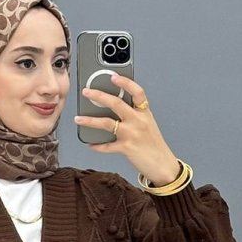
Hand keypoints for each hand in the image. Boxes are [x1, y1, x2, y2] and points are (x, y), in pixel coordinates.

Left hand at [74, 73, 181, 187]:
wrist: (163, 165)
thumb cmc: (154, 145)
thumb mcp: (147, 124)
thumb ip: (134, 115)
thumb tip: (113, 107)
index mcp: (144, 113)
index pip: (137, 92)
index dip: (125, 82)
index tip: (113, 76)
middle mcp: (138, 121)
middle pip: (116, 103)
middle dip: (99, 95)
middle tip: (86, 92)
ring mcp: (132, 134)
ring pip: (106, 123)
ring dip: (90, 120)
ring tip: (78, 118)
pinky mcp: (126, 148)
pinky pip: (107, 146)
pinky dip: (97, 146)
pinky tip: (91, 144)